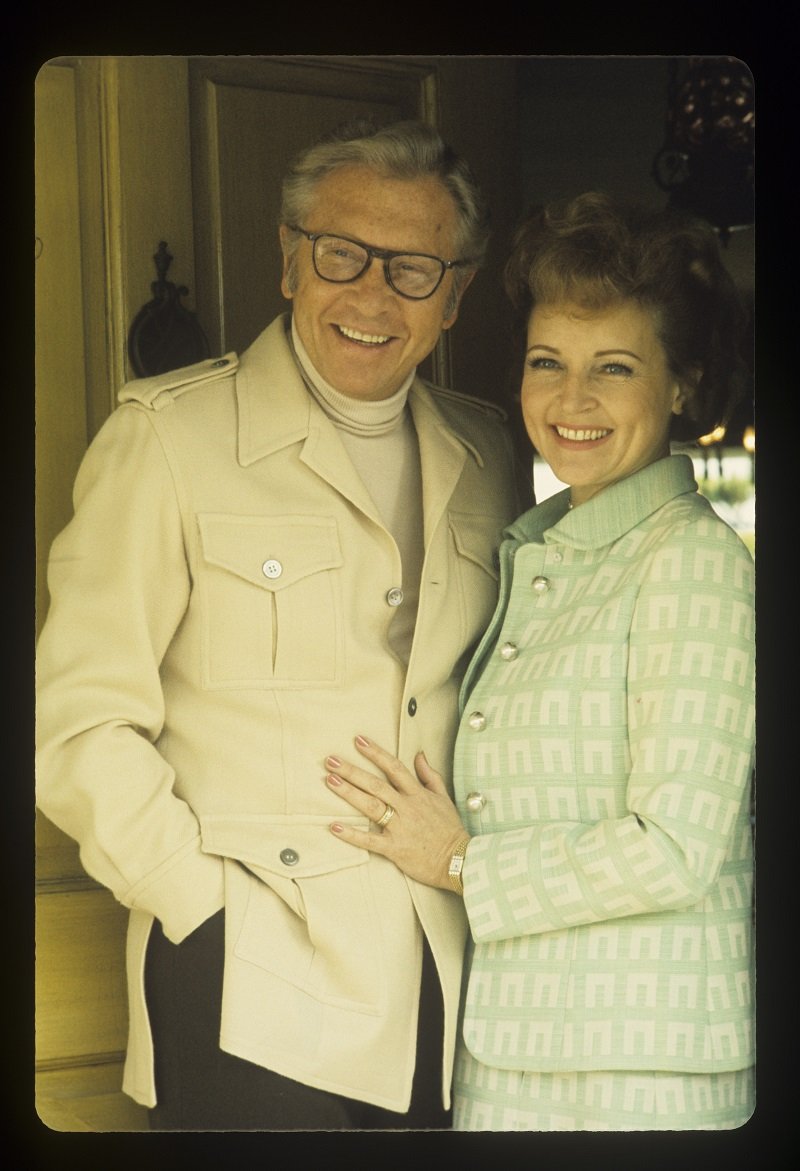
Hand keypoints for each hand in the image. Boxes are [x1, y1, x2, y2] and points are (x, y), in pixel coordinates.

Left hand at [325, 736, 467, 890]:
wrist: (460, 860)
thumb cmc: (450, 829)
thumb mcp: (443, 797)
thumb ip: (429, 775)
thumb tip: (419, 755)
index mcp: (418, 794)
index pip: (394, 767)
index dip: (376, 753)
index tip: (358, 741)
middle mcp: (407, 807)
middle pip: (376, 784)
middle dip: (352, 771)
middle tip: (331, 760)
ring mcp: (400, 827)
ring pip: (371, 806)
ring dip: (349, 793)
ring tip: (330, 781)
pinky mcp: (395, 848)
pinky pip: (370, 840)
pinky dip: (352, 834)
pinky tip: (334, 826)